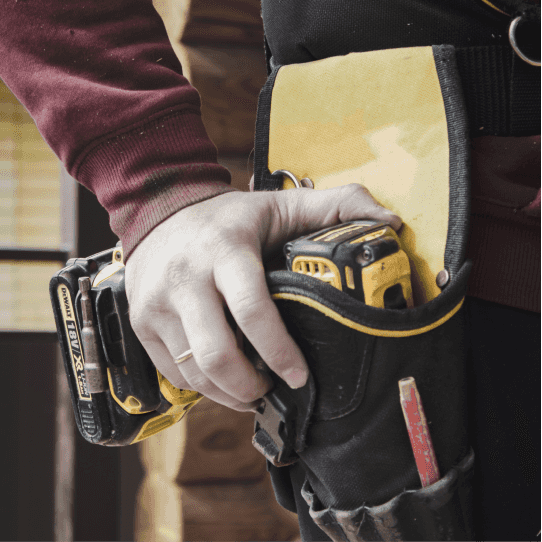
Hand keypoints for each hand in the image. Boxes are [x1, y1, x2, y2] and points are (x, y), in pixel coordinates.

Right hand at [125, 185, 401, 410]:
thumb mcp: (280, 205)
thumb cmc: (228, 217)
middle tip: (274, 389)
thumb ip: (335, 207)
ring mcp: (157, 304)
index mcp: (225, 251)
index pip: (253, 310)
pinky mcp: (142, 322)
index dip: (280, 352)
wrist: (160, 211)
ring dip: (229, 393)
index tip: (300, 376)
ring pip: (195, 373)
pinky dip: (203, 387)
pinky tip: (224, 379)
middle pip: (217, 355)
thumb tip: (388, 222)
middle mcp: (185, 279)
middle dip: (251, 386)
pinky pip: (174, 373)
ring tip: (252, 389)